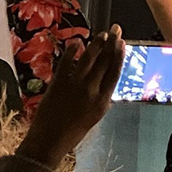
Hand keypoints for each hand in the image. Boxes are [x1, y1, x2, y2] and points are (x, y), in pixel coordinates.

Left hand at [17, 27, 125, 166]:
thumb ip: (99, 98)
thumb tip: (103, 81)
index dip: (119, 56)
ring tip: (101, 34)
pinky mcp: (58, 83)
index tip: (122, 43)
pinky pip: (67, 62)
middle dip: (111, 43)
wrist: (49, 141)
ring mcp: (75, 85)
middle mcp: (91, 91)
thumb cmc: (72, 132)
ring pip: (89, 59)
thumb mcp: (93, 116)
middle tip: (115, 29)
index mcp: (103, 102)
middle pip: (104, 62)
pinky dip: (73, 50)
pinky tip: (77, 41)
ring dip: (96, 44)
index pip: (114, 73)